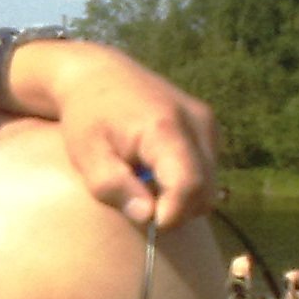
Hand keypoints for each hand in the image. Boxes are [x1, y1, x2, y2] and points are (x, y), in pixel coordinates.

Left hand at [22, 41, 218, 228]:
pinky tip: (155, 171)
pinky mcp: (208, 125)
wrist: (98, 74)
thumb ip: (113, 188)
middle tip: (141, 206)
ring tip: (143, 183)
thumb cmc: (87, 117)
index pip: (189, 184)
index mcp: (165, 128)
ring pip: (211, 182)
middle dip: (178, 210)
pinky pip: (208, 169)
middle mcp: (196, 122)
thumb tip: (147, 216)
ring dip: (182, 197)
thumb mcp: (87, 156)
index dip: (174, 213)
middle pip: (206, 189)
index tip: (151, 224)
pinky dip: (186, 181)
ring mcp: (207, 122)